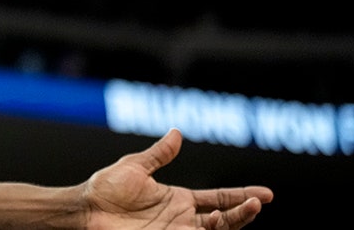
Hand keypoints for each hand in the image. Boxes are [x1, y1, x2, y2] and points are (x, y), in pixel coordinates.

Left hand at [83, 129, 272, 228]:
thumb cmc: (106, 188)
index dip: (242, 197)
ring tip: (234, 213)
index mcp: (179, 199)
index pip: (219, 198)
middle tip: (258, 202)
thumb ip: (159, 154)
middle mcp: (183, 218)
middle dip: (243, 212)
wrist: (87, 208)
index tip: (266, 195)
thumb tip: (177, 132)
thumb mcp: (136, 166)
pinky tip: (212, 227)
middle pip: (224, 219)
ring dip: (229, 223)